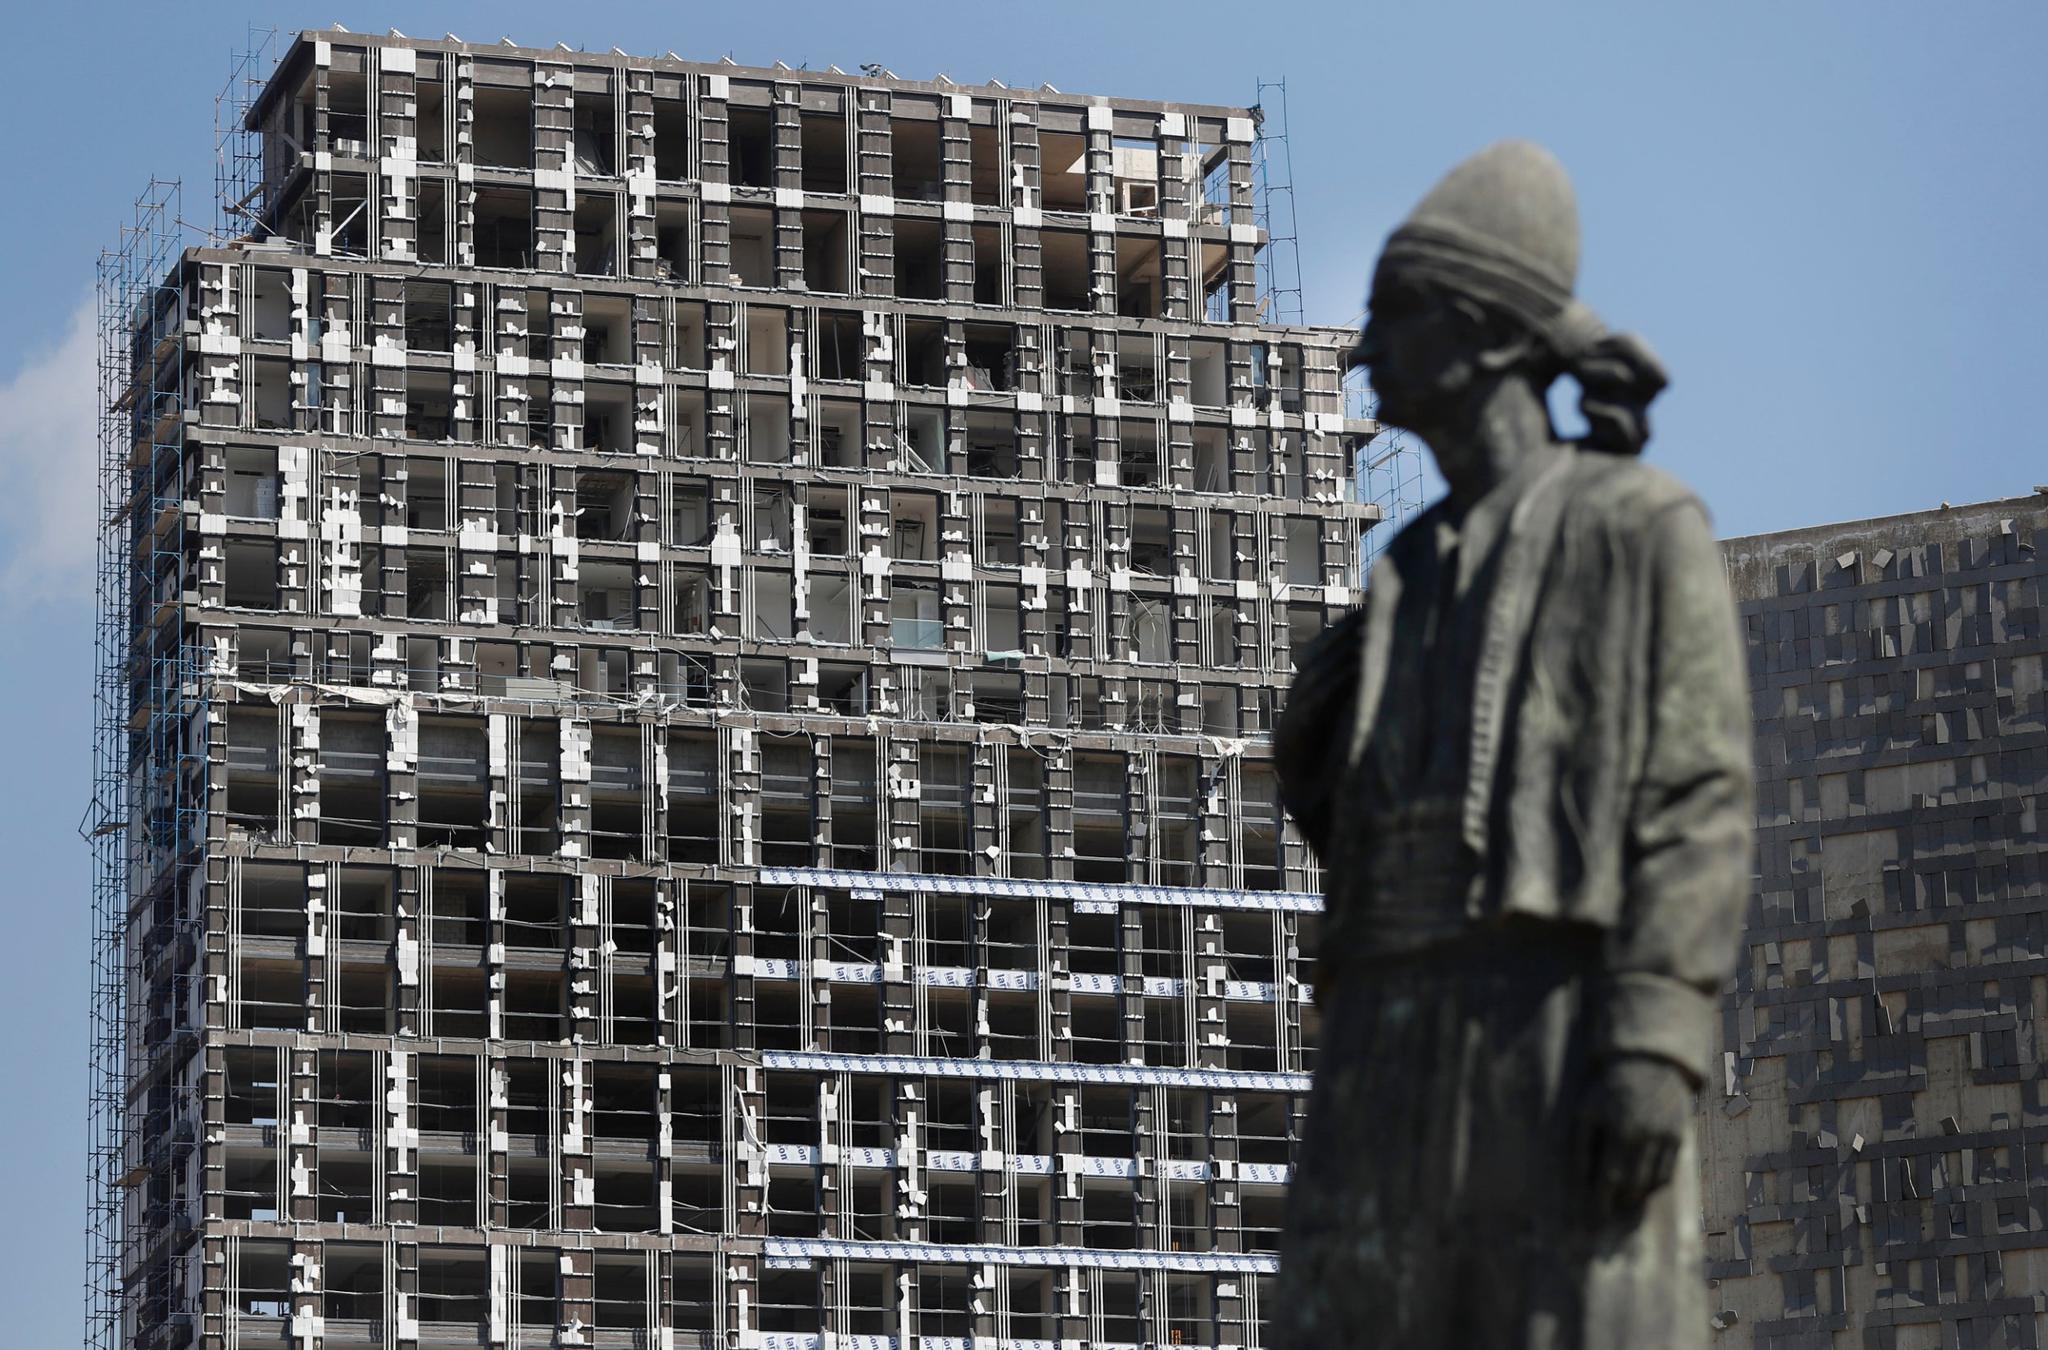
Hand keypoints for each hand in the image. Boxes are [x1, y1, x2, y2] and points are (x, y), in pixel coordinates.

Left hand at [1577, 1054, 1695, 1225]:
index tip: (1593, 1219)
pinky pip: (1667, 1173)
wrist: (1646, 1064)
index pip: (1609, 1177)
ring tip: (1622, 1204)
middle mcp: (1646, 1136)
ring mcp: (1666, 1137)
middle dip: (1618, 1204)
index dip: (1601, 1201)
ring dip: (1636, 1197)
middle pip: (1633, 1184)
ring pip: (1652, 1182)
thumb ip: (1582, 1146)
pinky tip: (1641, 1188)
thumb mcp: (1587, 1112)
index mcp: (1619, 1129)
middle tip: (1608, 1217)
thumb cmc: (1607, 1091)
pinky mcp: (1679, 1137)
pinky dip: (1654, 1185)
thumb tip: (1580, 1183)